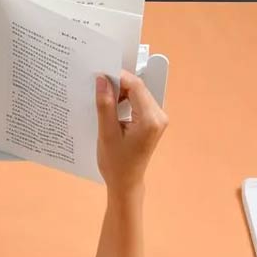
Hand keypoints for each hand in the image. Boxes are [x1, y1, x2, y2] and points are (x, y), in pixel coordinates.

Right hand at [95, 70, 167, 192]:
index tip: (99, 74)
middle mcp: (159, 116)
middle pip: (139, 88)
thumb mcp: (107, 133)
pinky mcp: (153, 121)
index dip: (118, 76)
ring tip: (103, 96)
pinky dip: (125, 99)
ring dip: (121, 91)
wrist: (125, 182)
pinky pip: (139, 102)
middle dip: (118, 84)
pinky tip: (112, 105)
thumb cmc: (115, 163)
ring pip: (138, 93)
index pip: (136, 86)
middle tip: (98, 85)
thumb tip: (102, 80)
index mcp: (150, 120)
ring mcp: (158, 119)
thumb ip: (106, 105)